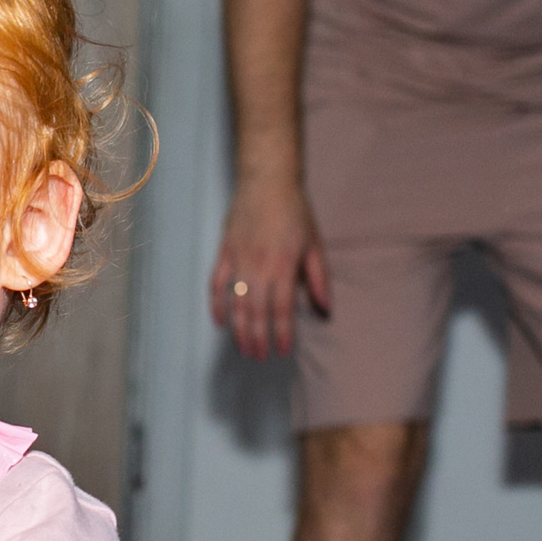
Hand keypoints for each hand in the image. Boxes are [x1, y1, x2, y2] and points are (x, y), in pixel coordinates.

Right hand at [210, 174, 329, 358]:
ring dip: (238, 330)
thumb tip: (325, 309)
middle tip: (260, 358)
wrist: (267, 182)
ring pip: (235, 304)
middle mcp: (258, 267)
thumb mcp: (314, 245)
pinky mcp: (224, 254)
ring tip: (243, 348)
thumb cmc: (295, 213)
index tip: (282, 352)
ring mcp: (238, 261)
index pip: (281, 309)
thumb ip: (319, 279)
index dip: (282, 334)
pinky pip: (215, 285)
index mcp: (283, 266)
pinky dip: (216, 306)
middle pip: (256, 313)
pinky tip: (220, 322)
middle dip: (258, 339)